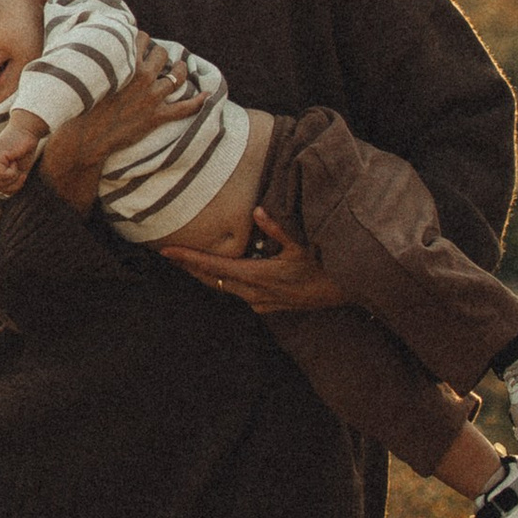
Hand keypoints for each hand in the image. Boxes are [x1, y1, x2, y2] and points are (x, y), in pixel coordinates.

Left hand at [0, 108, 49, 197]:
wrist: (27, 129)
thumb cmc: (25, 148)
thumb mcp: (19, 169)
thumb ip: (11, 181)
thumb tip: (6, 194)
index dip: (13, 185)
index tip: (20, 173)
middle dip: (13, 184)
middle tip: (20, 171)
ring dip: (14, 178)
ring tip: (17, 163)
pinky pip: (2, 176)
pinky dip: (13, 172)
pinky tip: (15, 160)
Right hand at [38, 42, 207, 211]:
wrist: (84, 138)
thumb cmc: (78, 106)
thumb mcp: (83, 75)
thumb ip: (93, 59)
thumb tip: (85, 54)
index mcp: (124, 63)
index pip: (141, 38)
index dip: (142, 40)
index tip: (141, 43)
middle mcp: (141, 77)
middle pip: (162, 54)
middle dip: (161, 54)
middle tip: (159, 58)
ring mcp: (151, 98)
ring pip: (177, 76)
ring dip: (181, 70)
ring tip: (182, 68)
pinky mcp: (156, 118)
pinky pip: (184, 109)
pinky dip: (198, 102)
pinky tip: (207, 96)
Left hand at [161, 208, 348, 315]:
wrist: (351, 290)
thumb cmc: (329, 264)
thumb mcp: (305, 243)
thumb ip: (278, 228)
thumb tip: (256, 211)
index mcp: (260, 276)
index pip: (215, 267)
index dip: (189, 258)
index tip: (166, 251)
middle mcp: (258, 293)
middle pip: (214, 280)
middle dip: (192, 267)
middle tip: (170, 253)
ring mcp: (266, 302)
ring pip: (227, 289)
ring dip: (208, 276)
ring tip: (191, 263)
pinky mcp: (275, 305)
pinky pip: (243, 296)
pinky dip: (229, 284)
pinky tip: (227, 278)